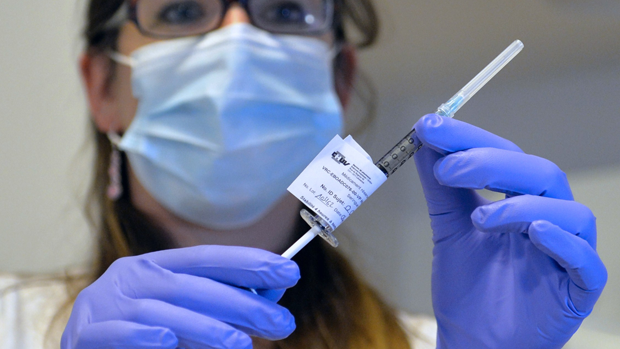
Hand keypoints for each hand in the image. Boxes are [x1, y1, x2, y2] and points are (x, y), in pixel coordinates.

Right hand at [61, 245, 299, 348]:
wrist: (81, 348)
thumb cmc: (136, 331)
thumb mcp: (179, 312)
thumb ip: (215, 307)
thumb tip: (268, 301)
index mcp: (156, 266)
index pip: (208, 258)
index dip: (248, 262)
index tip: (288, 272)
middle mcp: (133, 276)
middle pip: (193, 285)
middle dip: (241, 303)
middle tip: (280, 323)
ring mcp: (106, 303)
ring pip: (162, 311)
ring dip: (204, 328)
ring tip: (241, 345)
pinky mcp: (85, 333)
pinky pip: (117, 333)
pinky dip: (143, 337)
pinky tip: (168, 343)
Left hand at [413, 114, 606, 348]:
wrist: (474, 340)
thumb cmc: (468, 285)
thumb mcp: (449, 229)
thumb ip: (441, 189)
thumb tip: (424, 140)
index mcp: (520, 200)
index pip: (504, 156)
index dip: (469, 139)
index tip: (430, 127)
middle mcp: (548, 218)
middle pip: (538, 173)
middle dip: (491, 164)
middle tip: (448, 169)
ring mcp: (566, 252)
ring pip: (568, 211)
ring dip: (521, 206)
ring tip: (479, 219)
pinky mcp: (578, 288)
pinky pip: (585, 260)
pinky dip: (561, 241)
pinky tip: (533, 234)